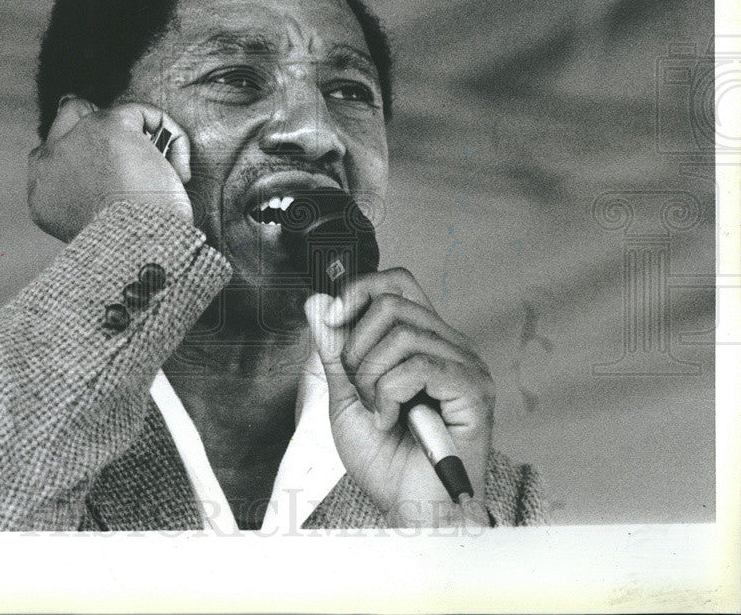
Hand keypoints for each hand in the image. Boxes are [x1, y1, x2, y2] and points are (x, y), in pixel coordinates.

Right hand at [28, 96, 192, 242]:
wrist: (138, 250)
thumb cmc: (128, 249)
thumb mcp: (93, 228)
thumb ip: (87, 197)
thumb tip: (112, 173)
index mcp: (42, 194)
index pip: (56, 154)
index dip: (90, 156)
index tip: (119, 178)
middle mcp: (48, 163)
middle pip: (72, 115)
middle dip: (105, 129)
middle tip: (139, 159)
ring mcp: (76, 139)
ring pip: (111, 114)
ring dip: (143, 139)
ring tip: (165, 173)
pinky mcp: (108, 126)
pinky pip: (144, 114)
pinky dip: (172, 137)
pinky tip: (179, 171)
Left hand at [304, 268, 493, 528]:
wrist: (407, 508)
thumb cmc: (384, 459)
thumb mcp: (345, 395)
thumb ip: (334, 349)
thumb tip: (316, 302)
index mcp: (423, 340)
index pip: (397, 282)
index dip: (360, 290)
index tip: (332, 320)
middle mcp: (449, 345)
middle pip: (392, 303)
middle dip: (356, 347)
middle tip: (358, 389)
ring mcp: (465, 365)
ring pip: (402, 334)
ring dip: (372, 377)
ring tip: (377, 412)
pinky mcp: (473, 390)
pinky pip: (419, 365)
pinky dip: (390, 393)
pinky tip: (391, 420)